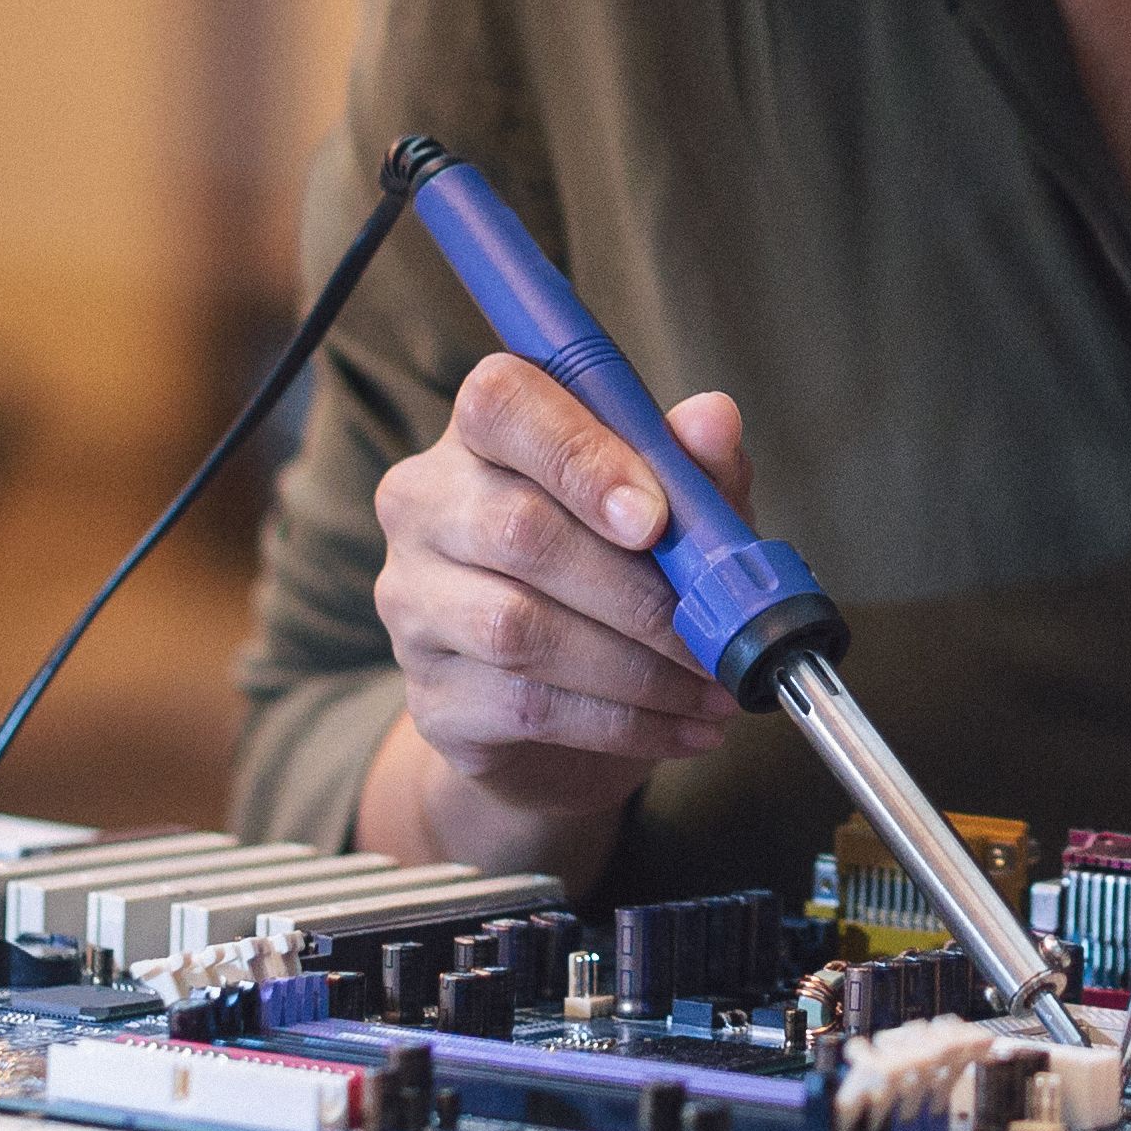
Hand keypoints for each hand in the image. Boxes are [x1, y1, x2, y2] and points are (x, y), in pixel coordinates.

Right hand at [370, 355, 749, 825]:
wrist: (564, 724)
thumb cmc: (620, 578)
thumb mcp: (675, 516)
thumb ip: (691, 466)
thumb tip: (714, 419)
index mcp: (482, 435)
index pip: (500, 404)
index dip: (580, 455)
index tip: (655, 517)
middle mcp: (425, 506)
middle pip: (518, 529)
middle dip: (637, 588)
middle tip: (716, 629)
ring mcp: (413, 604)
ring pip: (519, 629)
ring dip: (639, 666)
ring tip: (714, 685)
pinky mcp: (431, 698)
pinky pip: (527, 707)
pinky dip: (624, 721)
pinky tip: (686, 726)